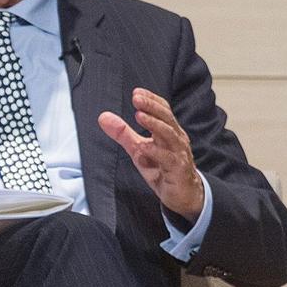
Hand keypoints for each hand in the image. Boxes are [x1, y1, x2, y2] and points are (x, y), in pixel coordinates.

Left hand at [99, 88, 203, 218]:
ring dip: (154, 124)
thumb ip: (123, 134)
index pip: (163, 110)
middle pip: (166, 118)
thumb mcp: (138, 150)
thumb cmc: (162, 169)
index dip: (151, 99)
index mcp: (169, 131)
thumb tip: (103, 117)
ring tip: (139, 116)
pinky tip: (144, 148)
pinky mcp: (178, 170)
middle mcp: (176, 139)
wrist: (183, 195)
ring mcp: (179, 153)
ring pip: (169, 135)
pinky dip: (156, 152)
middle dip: (151, 107)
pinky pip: (168, 159)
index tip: (136, 92)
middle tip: (136, 98)